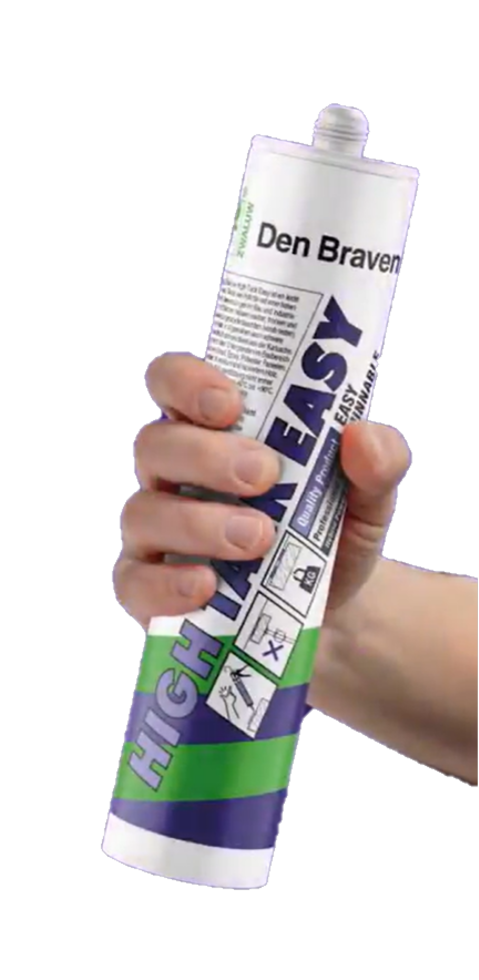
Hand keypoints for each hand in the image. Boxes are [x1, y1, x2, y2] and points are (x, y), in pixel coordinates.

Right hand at [113, 353, 411, 629]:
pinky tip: (208, 586)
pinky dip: (168, 584)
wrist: (335, 615)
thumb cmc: (332, 534)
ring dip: (198, 522)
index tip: (230, 403)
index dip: (187, 382)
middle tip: (264, 475)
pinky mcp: (149, 590)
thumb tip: (363, 436)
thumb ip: (379, 461)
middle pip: (155, 444)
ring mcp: (155, 533)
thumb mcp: (369, 496)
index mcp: (212, 432)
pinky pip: (136, 583)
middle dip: (206, 456)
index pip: (172, 382)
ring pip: (143, 512)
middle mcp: (172, 475)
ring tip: (259, 539)